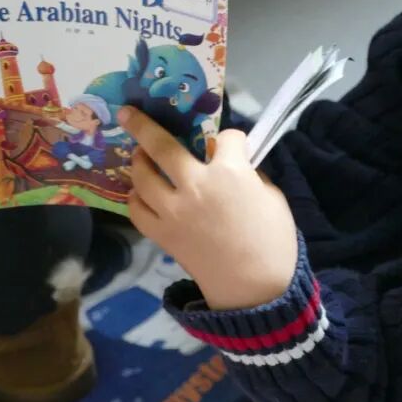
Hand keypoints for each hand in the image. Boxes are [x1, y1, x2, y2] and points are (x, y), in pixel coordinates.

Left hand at [119, 106, 297, 309]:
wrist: (254, 288)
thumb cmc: (273, 240)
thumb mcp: (272, 197)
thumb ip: (250, 174)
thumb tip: (235, 166)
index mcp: (230, 172)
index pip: (226, 138)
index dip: (232, 140)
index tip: (235, 146)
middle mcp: (194, 184)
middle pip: (162, 144)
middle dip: (144, 124)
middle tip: (129, 112)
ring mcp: (172, 209)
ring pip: (142, 175)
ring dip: (139, 160)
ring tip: (140, 155)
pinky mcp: (161, 233)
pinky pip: (137, 208)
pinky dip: (137, 197)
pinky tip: (142, 192)